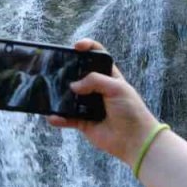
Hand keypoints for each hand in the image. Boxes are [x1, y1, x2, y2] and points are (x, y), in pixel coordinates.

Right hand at [47, 38, 159, 166]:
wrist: (135, 139)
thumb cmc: (131, 110)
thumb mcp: (116, 88)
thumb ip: (95, 81)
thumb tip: (73, 85)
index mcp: (109, 76)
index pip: (96, 56)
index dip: (87, 47)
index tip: (76, 47)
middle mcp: (97, 89)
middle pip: (78, 75)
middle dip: (67, 72)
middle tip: (58, 70)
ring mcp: (89, 106)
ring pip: (69, 97)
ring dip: (60, 96)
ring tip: (51, 93)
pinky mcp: (83, 122)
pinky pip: (67, 118)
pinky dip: (59, 118)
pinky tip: (53, 116)